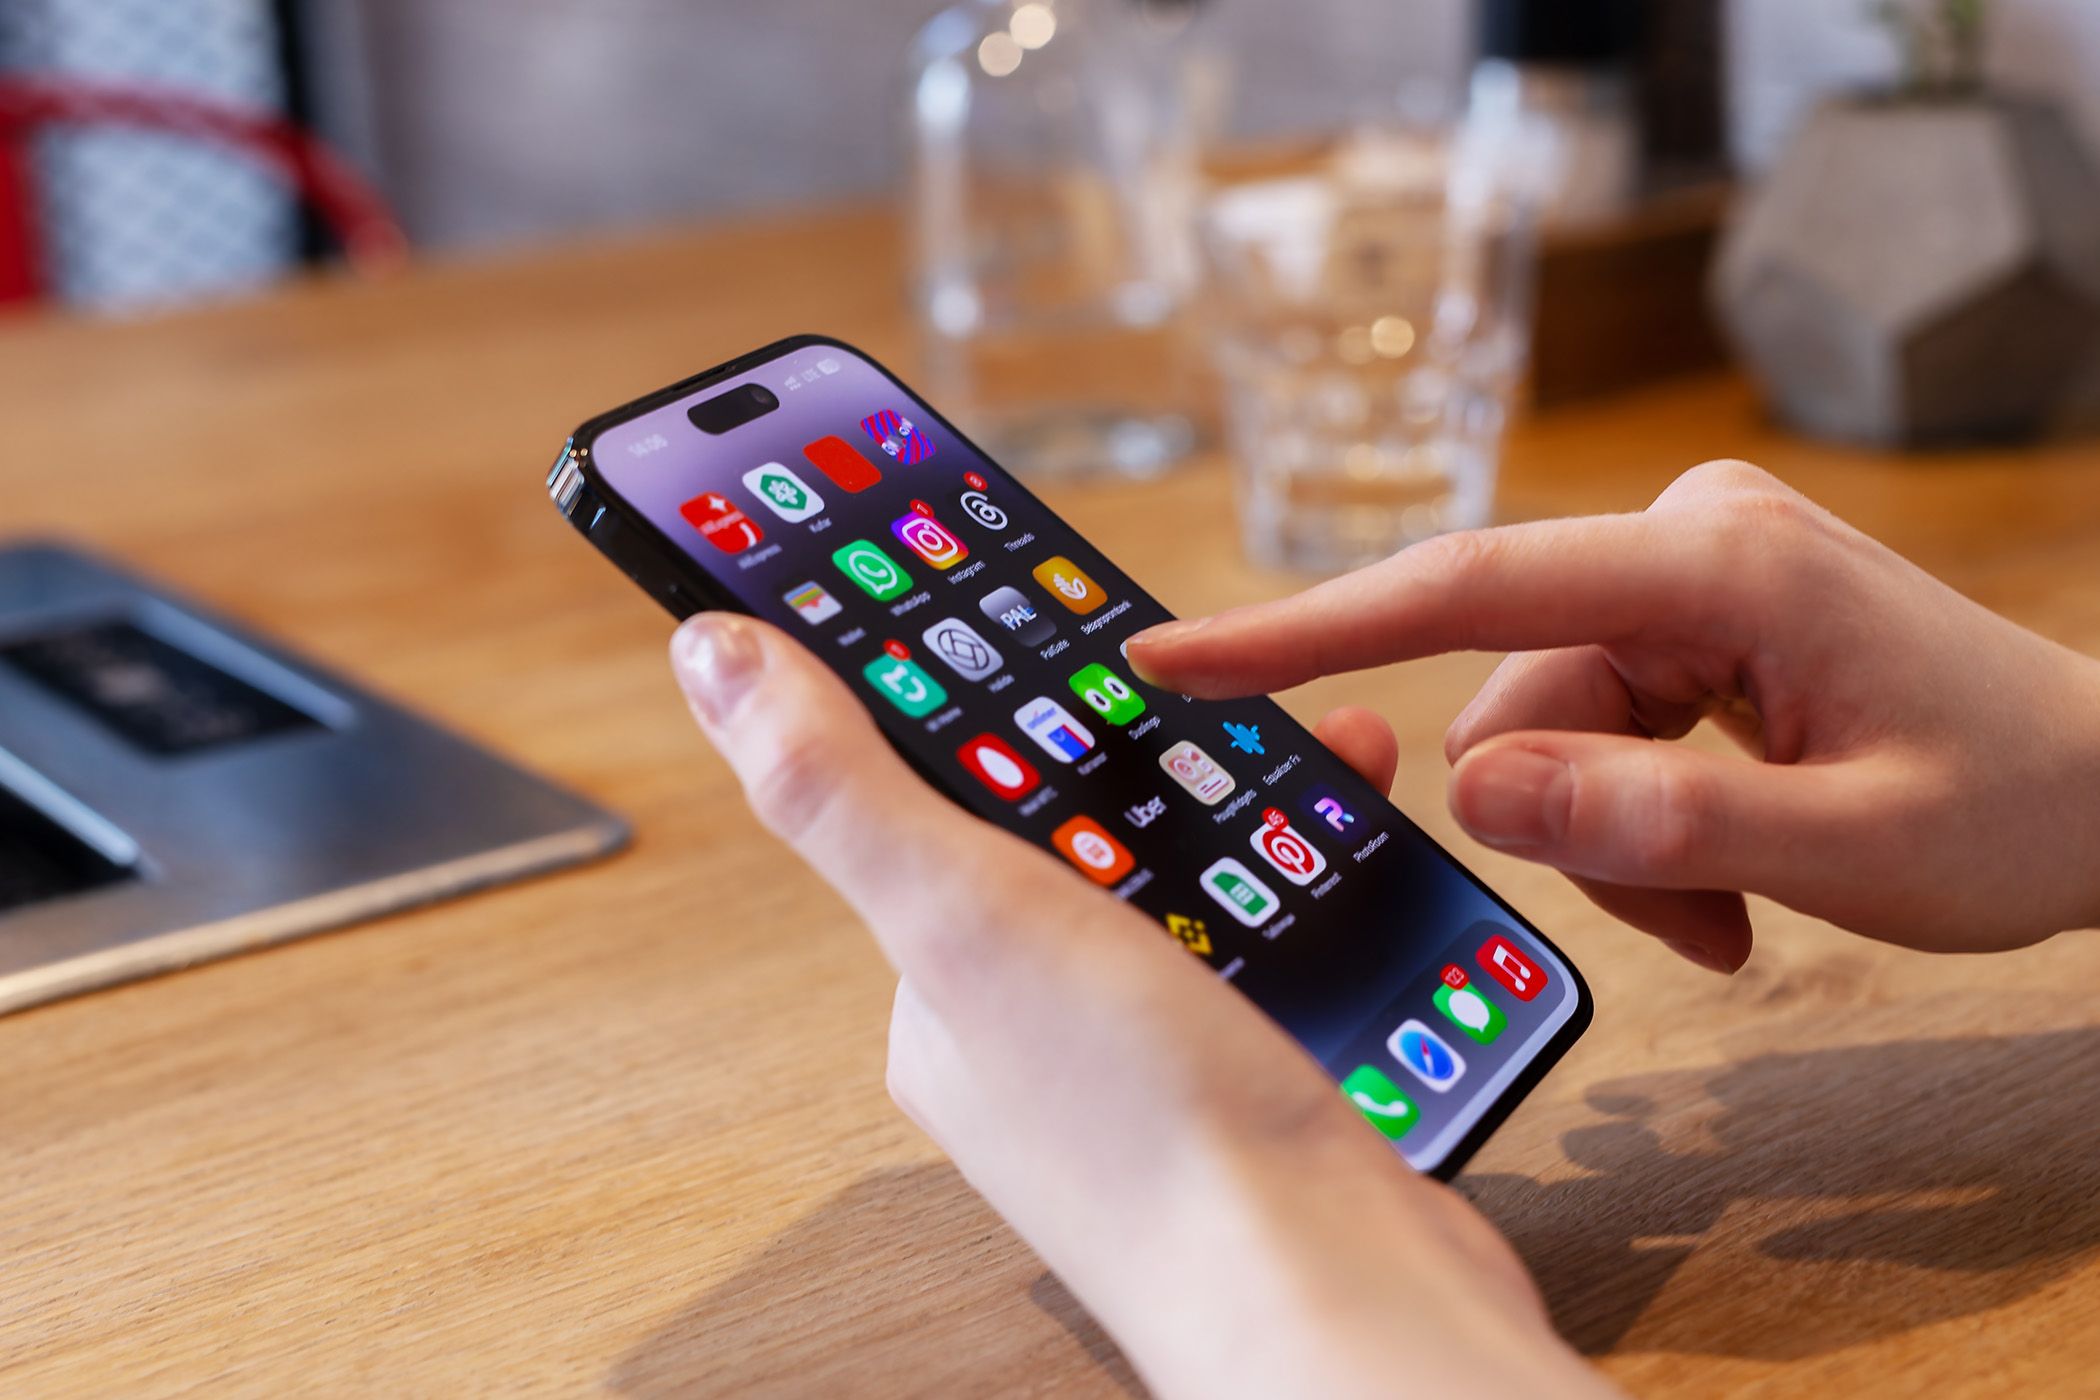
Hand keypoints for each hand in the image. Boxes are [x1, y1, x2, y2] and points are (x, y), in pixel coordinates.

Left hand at [670, 616, 1610, 1398]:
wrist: (1336, 1298)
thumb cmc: (1146, 1133)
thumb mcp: (966, 915)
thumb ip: (840, 785)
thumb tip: (709, 653)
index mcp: (934, 989)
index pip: (927, 797)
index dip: (964, 689)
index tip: (1006, 588)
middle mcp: (1025, 1028)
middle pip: (1069, 828)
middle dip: (1138, 747)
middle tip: (1202, 675)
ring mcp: (1141, 1058)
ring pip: (1183, 876)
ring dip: (1239, 805)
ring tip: (1310, 744)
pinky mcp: (1248, 1077)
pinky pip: (1266, 934)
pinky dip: (1306, 877)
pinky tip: (1353, 843)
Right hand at [1129, 461, 2099, 971]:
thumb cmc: (2017, 804)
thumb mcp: (1847, 845)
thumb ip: (1655, 824)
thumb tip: (1473, 788)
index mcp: (1718, 561)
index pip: (1472, 588)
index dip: (1310, 628)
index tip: (1175, 659)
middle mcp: (1684, 539)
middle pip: (1516, 695)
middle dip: (1573, 825)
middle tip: (1693, 922)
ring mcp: (1685, 575)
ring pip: (1549, 729)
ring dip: (1614, 841)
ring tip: (1729, 908)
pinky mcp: (1687, 617)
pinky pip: (1594, 728)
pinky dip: (1636, 818)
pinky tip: (1728, 869)